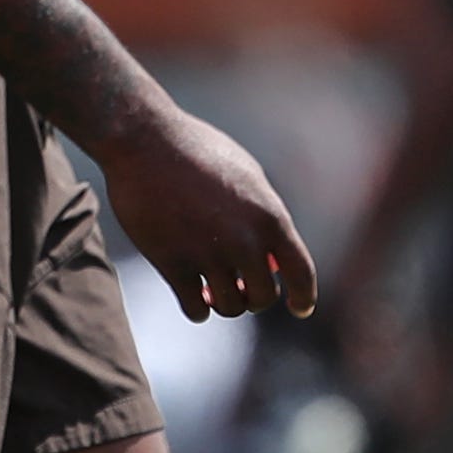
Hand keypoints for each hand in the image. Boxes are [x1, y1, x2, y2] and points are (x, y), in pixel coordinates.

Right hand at [97, 102, 317, 321]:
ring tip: (215, 290)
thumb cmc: (200, 152)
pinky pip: (195, 309)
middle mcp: (245, 241)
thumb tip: (274, 259)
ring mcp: (208, 255)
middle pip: (263, 298)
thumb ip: (264, 216)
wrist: (148, 143)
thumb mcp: (248, 177)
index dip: (304, 297)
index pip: (302, 272)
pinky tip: (196, 296)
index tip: (300, 309)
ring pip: (230, 308)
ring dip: (225, 303)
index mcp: (270, 216)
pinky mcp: (172, 264)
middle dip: (254, 297)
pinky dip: (199, 308)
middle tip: (240, 287)